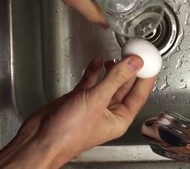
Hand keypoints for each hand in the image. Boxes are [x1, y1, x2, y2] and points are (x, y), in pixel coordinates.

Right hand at [0, 56, 155, 167]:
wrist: (39, 139)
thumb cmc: (68, 133)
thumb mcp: (96, 101)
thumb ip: (116, 79)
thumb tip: (134, 63)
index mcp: (119, 118)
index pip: (139, 94)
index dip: (146, 77)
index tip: (151, 60)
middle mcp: (109, 111)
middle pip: (125, 86)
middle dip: (130, 69)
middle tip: (135, 51)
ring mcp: (94, 104)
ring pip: (108, 82)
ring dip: (113, 68)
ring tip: (119, 53)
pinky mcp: (79, 98)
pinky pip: (91, 81)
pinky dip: (94, 70)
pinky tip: (97, 61)